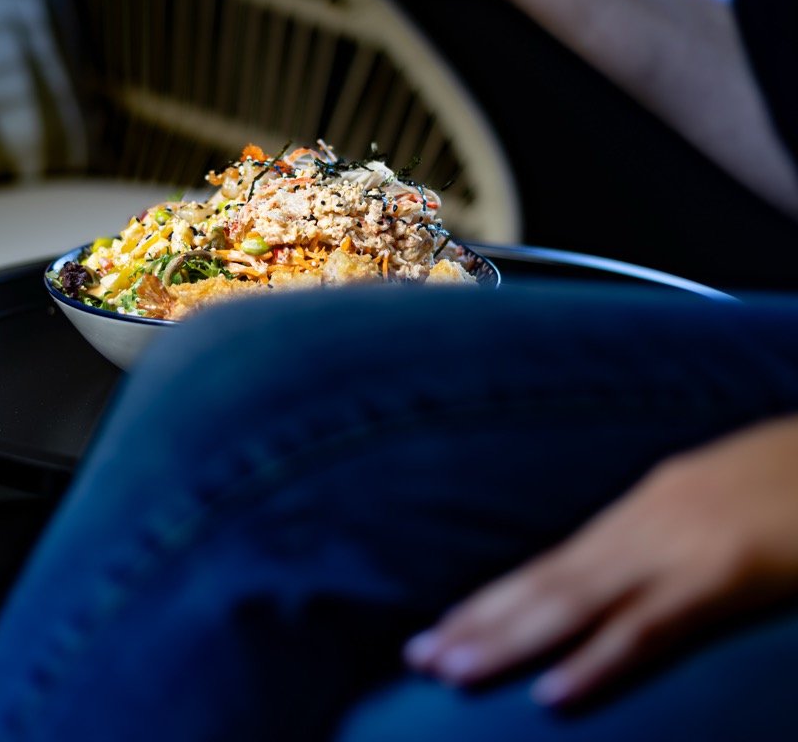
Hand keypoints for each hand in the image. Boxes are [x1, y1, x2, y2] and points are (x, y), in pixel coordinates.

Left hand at [404, 417, 797, 706]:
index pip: (549, 565)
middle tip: (417, 657)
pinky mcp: (722, 575)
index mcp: (641, 511)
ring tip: (451, 672)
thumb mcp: (717, 510)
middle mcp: (641, 525)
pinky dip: (598, 663)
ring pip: (573, 603)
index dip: (492, 600)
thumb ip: (667, 540)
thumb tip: (623, 581)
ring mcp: (677, 548)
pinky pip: (650, 628)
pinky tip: (553, 696)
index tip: (440, 628)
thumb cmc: (788, 484)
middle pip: (544, 583)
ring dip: (508, 641)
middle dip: (478, 623)